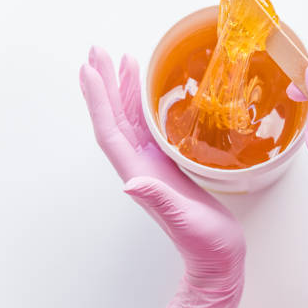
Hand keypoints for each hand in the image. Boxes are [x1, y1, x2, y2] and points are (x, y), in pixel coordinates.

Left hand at [79, 47, 245, 307]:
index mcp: (140, 174)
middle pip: (116, 118)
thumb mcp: (183, 221)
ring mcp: (155, 165)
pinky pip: (151, 129)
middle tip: (97, 51)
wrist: (216, 256)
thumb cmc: (204, 242)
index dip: (99, 100)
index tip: (90, 69)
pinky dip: (146, 107)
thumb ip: (158, 201)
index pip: (111, 131)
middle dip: (106, 84)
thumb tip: (130, 183)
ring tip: (123, 60)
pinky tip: (148, 93)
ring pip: (132, 121)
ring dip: (124, 91)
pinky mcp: (170, 165)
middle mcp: (142, 165)